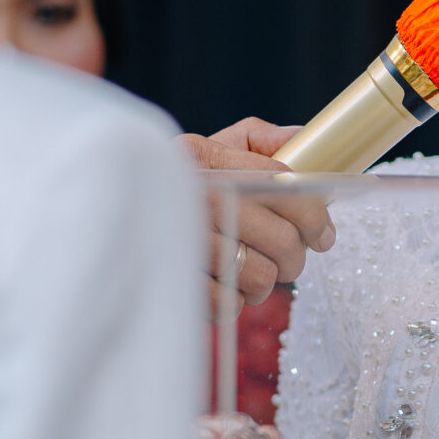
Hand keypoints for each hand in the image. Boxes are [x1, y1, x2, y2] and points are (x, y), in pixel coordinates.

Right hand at [179, 118, 335, 311]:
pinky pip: (228, 303)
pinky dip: (234, 301)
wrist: (114, 210)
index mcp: (206, 158)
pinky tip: (227, 287)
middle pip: (282, 237)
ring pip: (261, 276)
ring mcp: (183, 239)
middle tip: (289, 259)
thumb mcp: (207, 148)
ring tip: (251, 272)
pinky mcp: (173, 280)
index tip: (323, 233)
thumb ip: (256, 140)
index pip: (284, 185)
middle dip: (295, 255)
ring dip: (264, 281)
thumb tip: (300, 134)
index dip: (315, 215)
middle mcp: (196, 195)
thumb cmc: (177, 185)